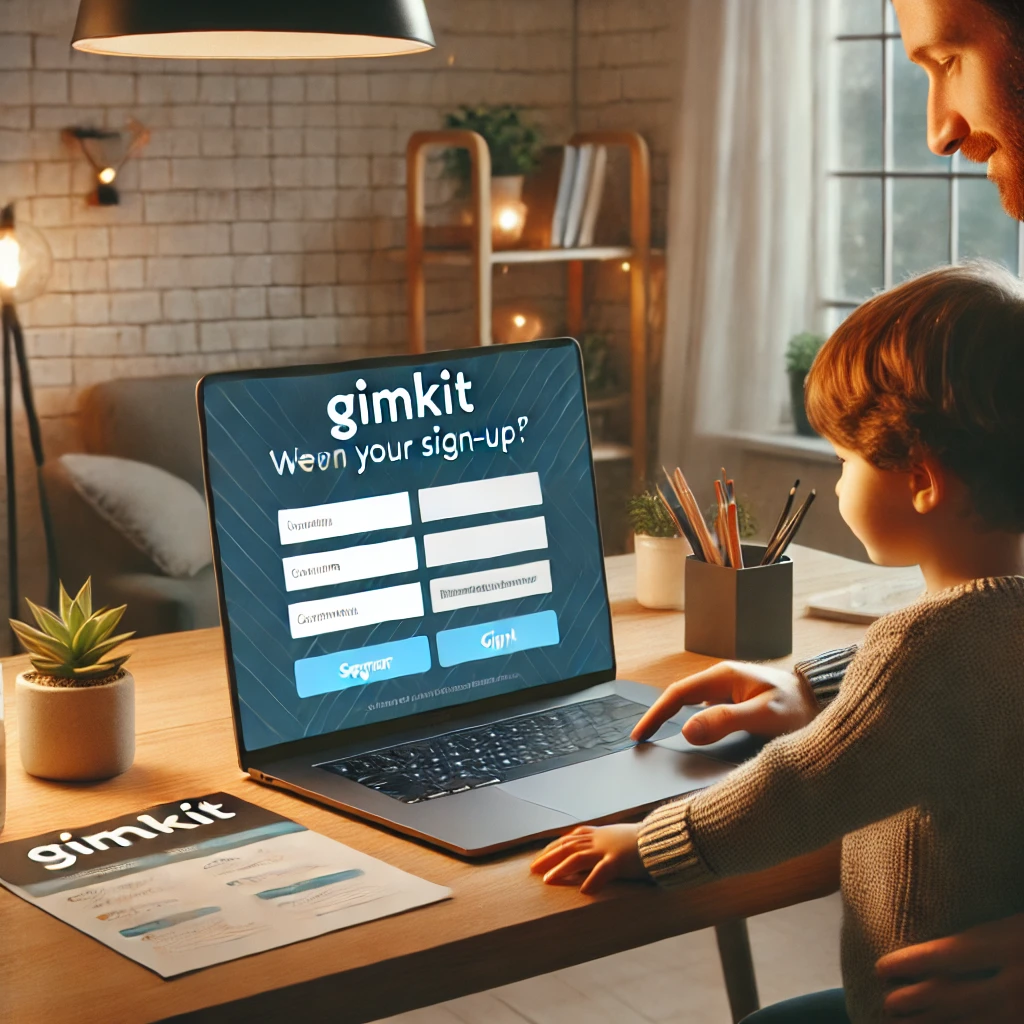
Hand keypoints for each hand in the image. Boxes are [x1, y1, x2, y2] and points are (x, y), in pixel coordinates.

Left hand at [529, 824, 648, 893]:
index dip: (553, 847)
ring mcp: (608, 850)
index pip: (569, 839)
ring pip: (578, 858)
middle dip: (548, 858)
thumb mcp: (618, 837)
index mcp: (598, 834)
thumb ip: (603, 842)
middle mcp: (599, 840)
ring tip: (548, 880)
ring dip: (561, 869)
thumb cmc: (641, 842)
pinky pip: (602, 871)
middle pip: (567, 847)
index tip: (540, 856)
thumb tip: (591, 851)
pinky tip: (583, 892)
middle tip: (533, 870)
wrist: (661, 838)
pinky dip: (592, 881)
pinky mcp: (619, 861)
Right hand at [631, 661, 818, 744]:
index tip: (639, 734)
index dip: (655, 714)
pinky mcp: (737, 702)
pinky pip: (706, 712)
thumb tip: (687, 730)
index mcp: (724, 676)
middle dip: (658, 716)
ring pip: (692, 704)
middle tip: (641, 738)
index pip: (677, 693)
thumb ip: (725, 722)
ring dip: (673, 719)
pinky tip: (690, 737)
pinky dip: (691, 723)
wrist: (825, 703)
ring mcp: (730, 690)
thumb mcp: (763, 716)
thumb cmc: (800, 709)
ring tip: (656, 737)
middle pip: (680, 697)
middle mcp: (723, 680)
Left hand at [876, 913, 1023, 1020]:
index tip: (880, 969)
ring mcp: (1021, 1015)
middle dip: (912, 1001)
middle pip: (949, 997)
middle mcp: (1013, 984)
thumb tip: (935, 943)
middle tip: (887, 1002)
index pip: (944, 956)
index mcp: (1006, 946)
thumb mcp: (1014, 923)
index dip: (907, 964)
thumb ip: (981, 935)